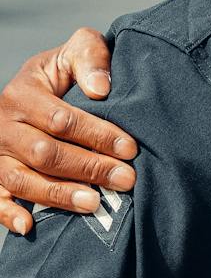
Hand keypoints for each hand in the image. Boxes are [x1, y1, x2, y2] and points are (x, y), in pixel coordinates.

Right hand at [0, 30, 134, 237]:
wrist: (37, 87)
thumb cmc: (65, 72)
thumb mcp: (76, 52)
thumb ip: (91, 57)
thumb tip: (101, 89)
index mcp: (23, 93)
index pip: (61, 119)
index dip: (97, 135)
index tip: (130, 148)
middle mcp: (3, 125)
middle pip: (44, 153)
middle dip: (88, 168)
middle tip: (125, 180)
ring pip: (20, 179)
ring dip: (57, 194)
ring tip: (94, 203)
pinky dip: (7, 214)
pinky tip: (29, 225)